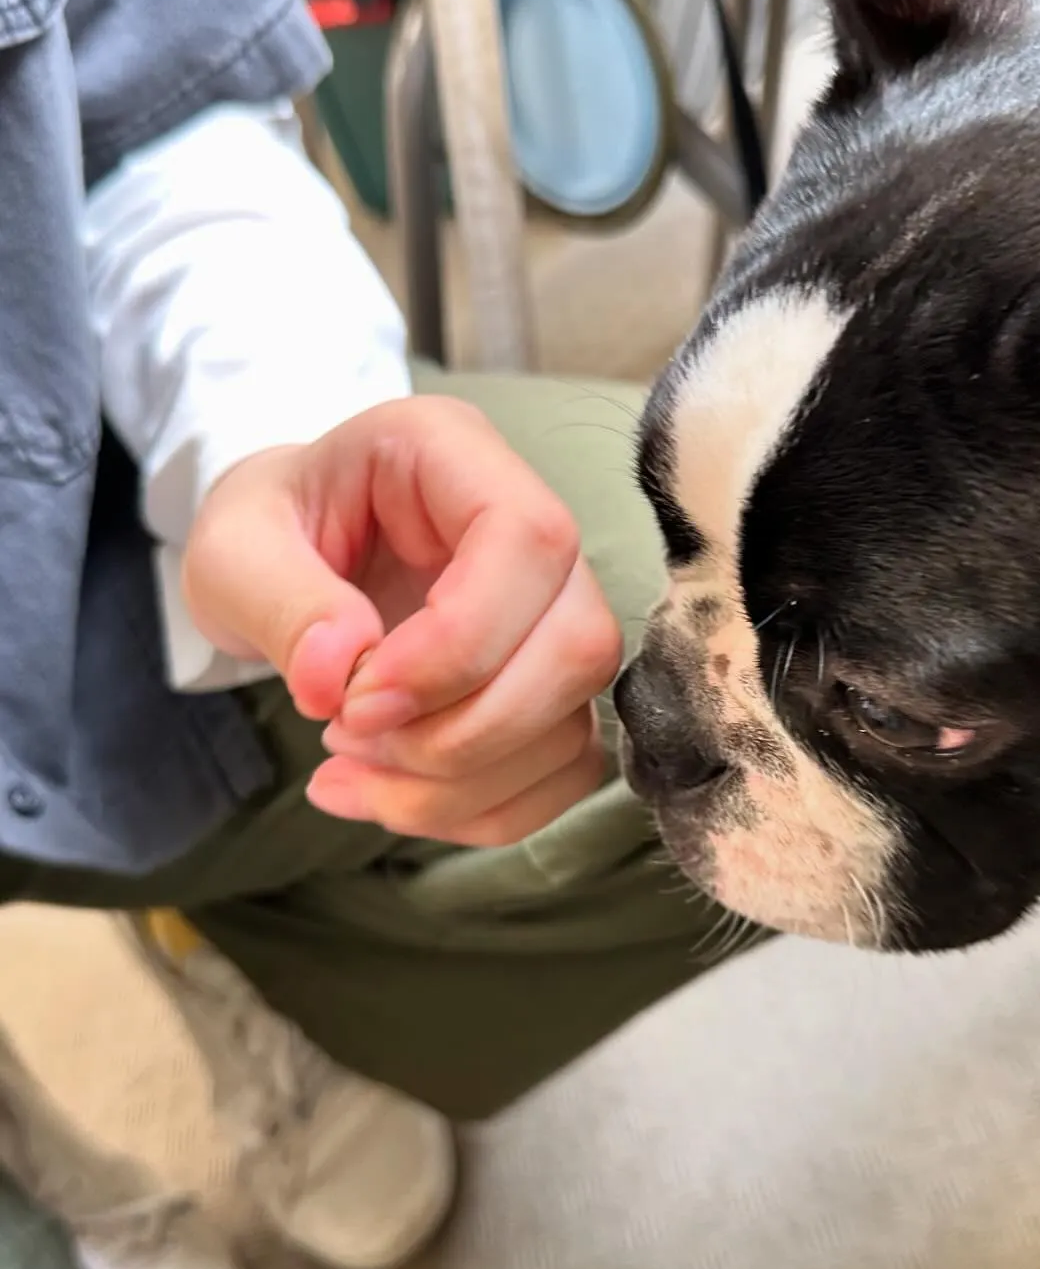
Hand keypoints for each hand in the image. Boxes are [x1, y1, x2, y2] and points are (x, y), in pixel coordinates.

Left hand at [182, 397, 622, 844]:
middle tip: (346, 737)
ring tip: (351, 773)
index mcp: (458, 456)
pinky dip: (482, 811)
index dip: (460, 643)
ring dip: (460, 784)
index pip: (529, 542)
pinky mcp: (553, 687)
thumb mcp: (233, 547)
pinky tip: (394, 798)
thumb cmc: (271, 528)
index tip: (357, 702)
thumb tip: (339, 680)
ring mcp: (558, 612)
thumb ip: (280, 601)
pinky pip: (562, 771)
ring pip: (573, 722)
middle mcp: (536, 529)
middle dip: (463, 731)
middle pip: (577, 646)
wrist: (293, 551)